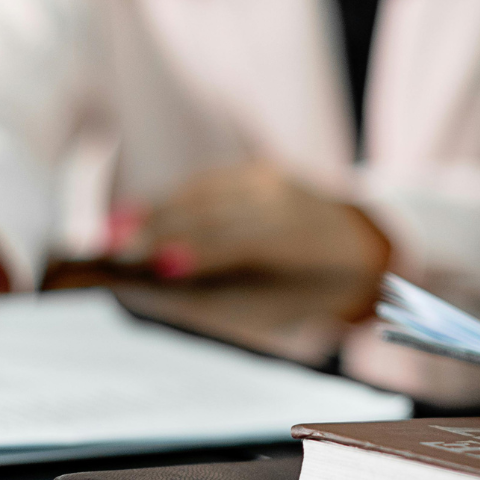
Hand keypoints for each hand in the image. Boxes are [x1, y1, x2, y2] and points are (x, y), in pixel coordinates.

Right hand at [108, 161, 391, 292]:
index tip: (155, 265)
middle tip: (113, 248)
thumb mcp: (283, 308)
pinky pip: (209, 184)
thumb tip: (160, 292)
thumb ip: (228, 300)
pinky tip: (140, 214)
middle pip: (214, 213)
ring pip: (205, 193)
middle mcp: (287, 201)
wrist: (367, 243)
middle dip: (161, 230)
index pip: (241, 243)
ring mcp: (274, 180)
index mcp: (302, 242)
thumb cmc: (316, 291)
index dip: (198, 252)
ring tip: (114, 233)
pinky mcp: (261, 170)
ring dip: (156, 212)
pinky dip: (172, 200)